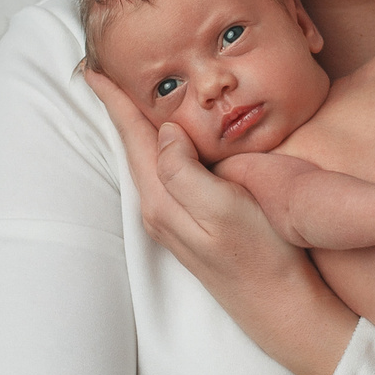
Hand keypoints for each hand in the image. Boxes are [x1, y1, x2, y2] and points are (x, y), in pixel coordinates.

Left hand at [81, 67, 354, 374]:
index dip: (115, 100)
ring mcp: (174, 218)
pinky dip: (158, 145)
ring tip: (127, 94)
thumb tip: (166, 132)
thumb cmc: (261, 256)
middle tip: (103, 71)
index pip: (132, 136)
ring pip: (147, 158)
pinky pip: (165, 172)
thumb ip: (185, 170)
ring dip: (136, 125)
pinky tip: (167, 136)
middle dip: (118, 107)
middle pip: (132, 145)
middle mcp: (159, 209)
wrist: (281, 306)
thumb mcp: (225, 208)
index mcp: (162, 199)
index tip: (93, 68)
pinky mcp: (191, 223)